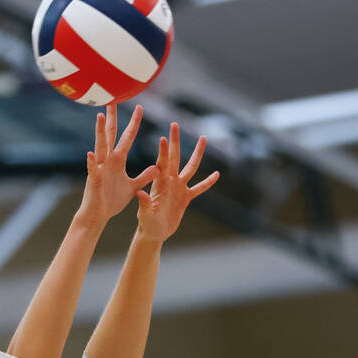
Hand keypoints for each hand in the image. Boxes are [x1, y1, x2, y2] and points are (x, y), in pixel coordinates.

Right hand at [77, 104, 158, 227]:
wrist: (99, 215)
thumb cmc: (112, 200)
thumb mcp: (133, 186)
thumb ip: (144, 176)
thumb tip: (157, 167)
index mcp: (118, 161)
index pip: (126, 137)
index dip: (133, 123)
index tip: (139, 107)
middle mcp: (108, 161)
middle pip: (110, 135)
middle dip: (112, 118)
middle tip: (112, 99)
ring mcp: (99, 169)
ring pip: (100, 146)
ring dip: (99, 132)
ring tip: (99, 117)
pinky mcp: (94, 180)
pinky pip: (92, 169)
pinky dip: (91, 162)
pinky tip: (90, 153)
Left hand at [135, 123, 218, 243]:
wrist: (154, 233)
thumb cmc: (146, 223)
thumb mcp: (144, 214)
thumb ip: (144, 203)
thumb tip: (140, 193)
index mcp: (159, 184)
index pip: (162, 163)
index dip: (163, 151)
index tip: (164, 137)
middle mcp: (170, 181)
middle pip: (175, 158)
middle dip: (176, 141)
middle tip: (175, 124)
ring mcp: (179, 188)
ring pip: (191, 167)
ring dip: (197, 154)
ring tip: (203, 139)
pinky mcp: (186, 198)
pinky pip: (199, 188)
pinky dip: (207, 182)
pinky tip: (217, 174)